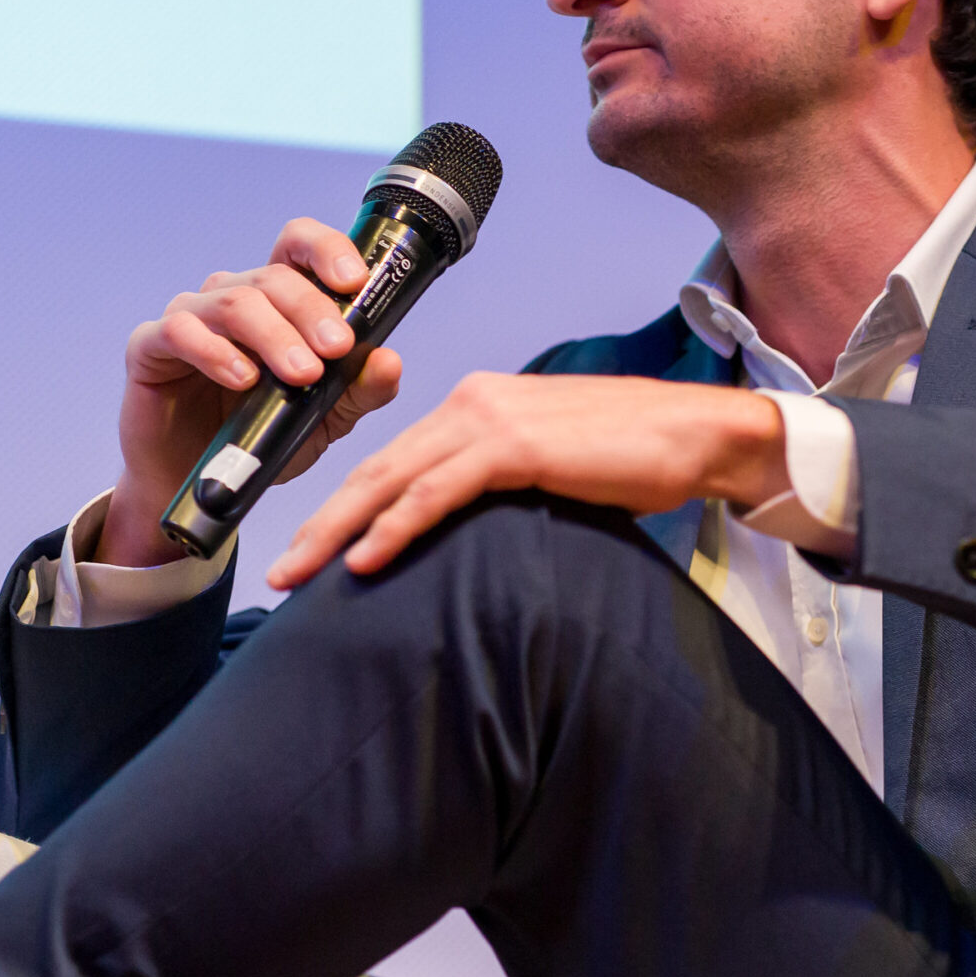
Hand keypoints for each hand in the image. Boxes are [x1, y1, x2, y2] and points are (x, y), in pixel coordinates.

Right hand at [99, 218, 406, 568]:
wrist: (202, 486)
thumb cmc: (263, 438)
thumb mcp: (325, 420)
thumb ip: (359, 391)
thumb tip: (390, 361)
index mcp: (278, 300)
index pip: (299, 247)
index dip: (327, 250)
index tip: (356, 281)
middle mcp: (234, 296)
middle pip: (274, 277)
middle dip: (313, 311)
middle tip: (338, 350)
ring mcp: (191, 317)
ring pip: (234, 301)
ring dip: (274, 336)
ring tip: (302, 374)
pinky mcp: (151, 347)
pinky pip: (180, 331)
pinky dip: (215, 352)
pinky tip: (242, 378)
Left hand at [265, 373, 790, 589]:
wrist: (697, 434)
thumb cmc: (636, 458)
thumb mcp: (552, 469)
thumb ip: (502, 486)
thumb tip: (471, 534)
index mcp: (478, 405)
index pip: (394, 459)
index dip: (345, 504)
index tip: (311, 548)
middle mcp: (473, 402)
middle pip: (377, 467)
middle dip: (321, 521)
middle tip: (278, 570)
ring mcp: (491, 419)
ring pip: (392, 479)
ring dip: (337, 530)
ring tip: (299, 574)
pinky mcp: (514, 445)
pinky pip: (437, 492)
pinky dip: (395, 526)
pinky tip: (364, 559)